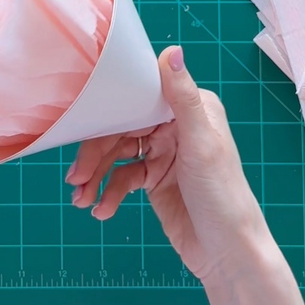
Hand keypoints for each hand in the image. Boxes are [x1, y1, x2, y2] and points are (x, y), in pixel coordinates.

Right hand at [66, 46, 304, 304]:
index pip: (138, 97)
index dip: (108, 110)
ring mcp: (163, 153)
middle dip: (95, 153)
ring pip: (116, 155)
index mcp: (191, 108)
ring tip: (81, 199)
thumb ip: (183, 98)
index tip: (81, 122)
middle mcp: (175, 125)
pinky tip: (100, 210)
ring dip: (95, 176)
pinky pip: (121, 178)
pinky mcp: (154, 178)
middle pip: (121, 128)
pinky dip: (107, 193)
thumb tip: (172, 51)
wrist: (227, 252)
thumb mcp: (201, 144)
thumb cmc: (224, 196)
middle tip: (76, 177)